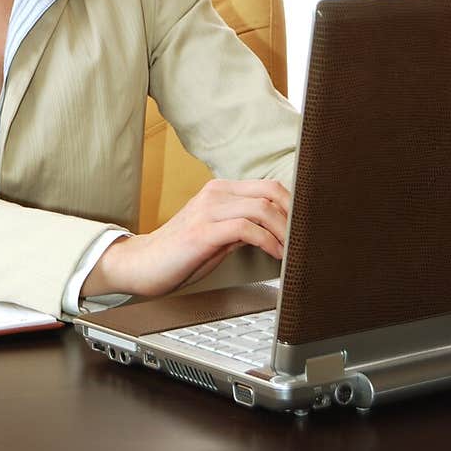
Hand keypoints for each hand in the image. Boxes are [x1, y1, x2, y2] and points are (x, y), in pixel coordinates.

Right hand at [81, 178, 290, 300]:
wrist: (142, 264)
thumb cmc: (179, 253)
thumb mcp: (217, 234)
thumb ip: (243, 226)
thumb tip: (277, 231)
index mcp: (219, 191)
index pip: (268, 187)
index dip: (293, 205)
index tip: (307, 226)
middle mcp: (215, 194)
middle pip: (270, 192)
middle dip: (295, 216)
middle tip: (306, 239)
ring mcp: (208, 210)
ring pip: (262, 208)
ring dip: (285, 231)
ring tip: (293, 250)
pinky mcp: (203, 231)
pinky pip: (245, 228)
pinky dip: (268, 241)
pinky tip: (275, 254)